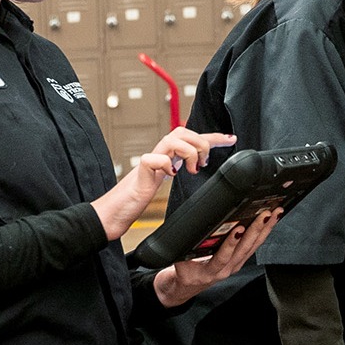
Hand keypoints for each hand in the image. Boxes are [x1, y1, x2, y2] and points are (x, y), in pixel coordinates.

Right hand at [91, 129, 235, 240]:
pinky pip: (154, 158)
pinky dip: (166, 164)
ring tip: (191, 169)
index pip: (191, 139)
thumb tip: (198, 170)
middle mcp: (158, 155)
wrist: (113, 213)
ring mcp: (149, 162)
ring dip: (188, 152)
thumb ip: (176, 172)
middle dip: (201, 143)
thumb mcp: (164, 185)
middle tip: (203, 163)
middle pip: (182, 130)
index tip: (231, 139)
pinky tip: (170, 176)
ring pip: (172, 138)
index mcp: (166, 157)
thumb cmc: (135, 201)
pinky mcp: (140, 172)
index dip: (213, 137)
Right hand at [153, 208, 281, 308]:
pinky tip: (271, 221)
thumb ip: (183, 250)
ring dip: (265, 229)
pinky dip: (264, 233)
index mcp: (209, 271)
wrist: (188, 285)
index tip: (238, 229)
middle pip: (244, 249)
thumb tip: (184, 232)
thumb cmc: (184, 270)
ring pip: (253, 247)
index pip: (222, 257)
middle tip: (264, 215)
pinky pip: (255, 246)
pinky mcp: (240, 261)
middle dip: (256, 230)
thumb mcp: (179, 260)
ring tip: (274, 214)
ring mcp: (235, 266)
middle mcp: (226, 269)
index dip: (231, 243)